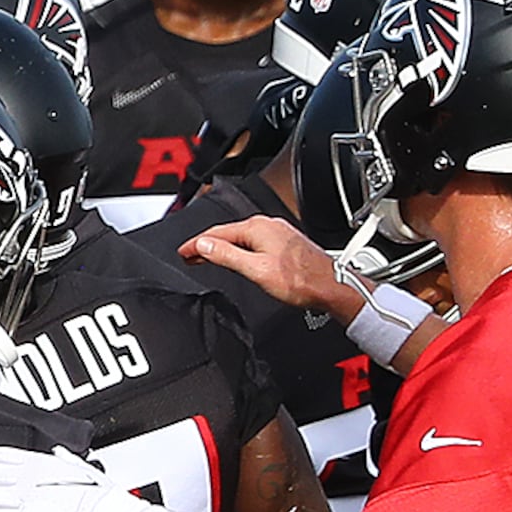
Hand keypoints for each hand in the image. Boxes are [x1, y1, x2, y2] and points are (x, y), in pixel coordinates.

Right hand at [179, 215, 361, 320]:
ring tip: (205, 257)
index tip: (182, 252)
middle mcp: (267, 225)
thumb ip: (227, 256)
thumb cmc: (299, 281)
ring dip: (220, 247)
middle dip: (205, 245)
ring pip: (239, 237)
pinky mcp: (283, 242)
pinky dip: (236, 249)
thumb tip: (204, 245)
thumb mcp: (255, 270)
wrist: (329, 286)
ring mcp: (277, 233)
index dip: (195, 244)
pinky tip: (234, 257)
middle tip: (188, 256)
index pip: (216, 233)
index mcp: (258, 228)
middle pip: (227, 233)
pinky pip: (251, 241)